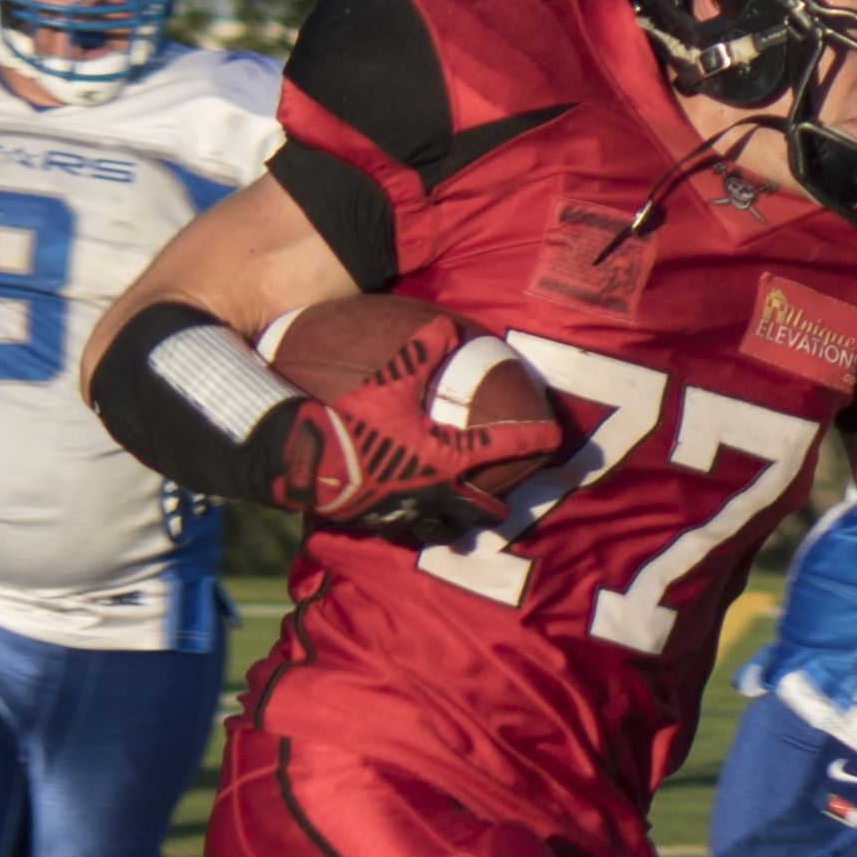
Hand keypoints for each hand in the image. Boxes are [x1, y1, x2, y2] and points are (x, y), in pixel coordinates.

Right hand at [258, 323, 565, 530]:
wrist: (303, 460)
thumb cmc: (349, 421)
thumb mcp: (387, 382)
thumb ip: (419, 353)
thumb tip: (445, 325)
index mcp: (445, 458)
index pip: (501, 446)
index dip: (531, 439)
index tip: (553, 438)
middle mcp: (433, 493)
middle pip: (480, 511)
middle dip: (495, 507)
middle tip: (505, 502)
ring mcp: (406, 514)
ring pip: (444, 531)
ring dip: (455, 523)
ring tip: (457, 517)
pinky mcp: (376, 524)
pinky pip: (404, 531)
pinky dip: (412, 525)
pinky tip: (405, 517)